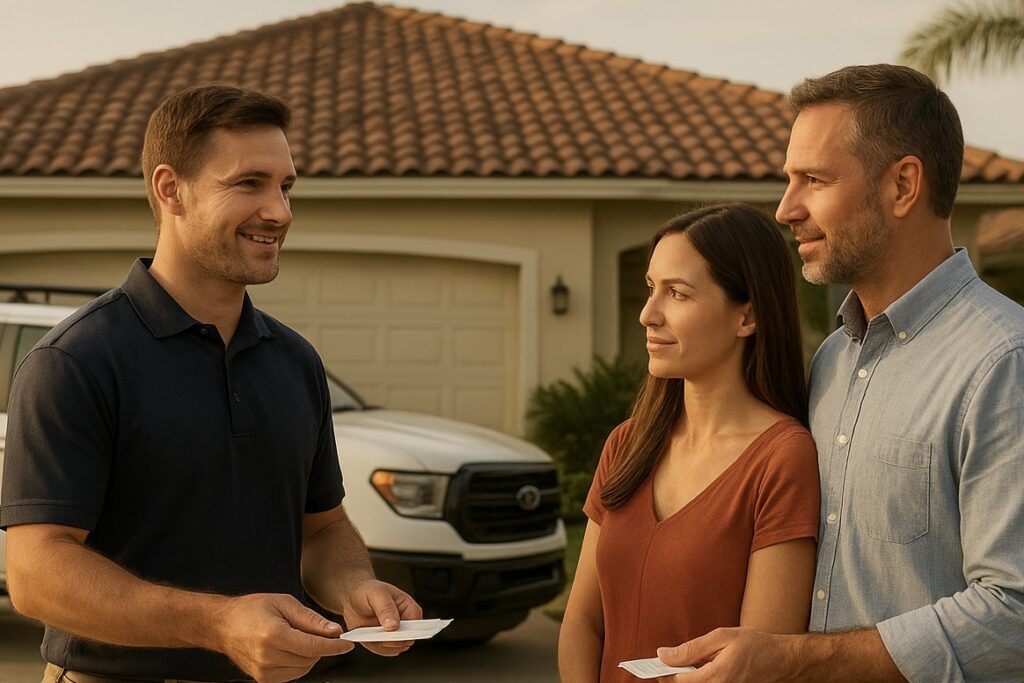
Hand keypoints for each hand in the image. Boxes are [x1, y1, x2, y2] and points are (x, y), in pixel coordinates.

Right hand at [214, 593, 354, 682]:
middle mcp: (267, 657)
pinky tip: (289, 649)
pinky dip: (298, 663)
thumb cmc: (251, 610)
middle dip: (320, 645)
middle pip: (310, 658)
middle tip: (314, 630)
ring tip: (295, 637)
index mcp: (273, 635)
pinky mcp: (263, 680)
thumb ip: (311, 619)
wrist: (223, 625)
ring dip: (309, 655)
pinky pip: (293, 675)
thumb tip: (333, 631)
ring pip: (304, 669)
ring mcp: (263, 672)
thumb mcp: (284, 603)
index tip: (347, 643)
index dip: (334, 646)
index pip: (313, 646)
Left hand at [344, 579, 423, 656]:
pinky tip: (368, 637)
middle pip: (407, 639)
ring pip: (396, 648)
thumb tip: (393, 625)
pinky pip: (385, 651)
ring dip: (383, 645)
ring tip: (371, 633)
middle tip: (379, 636)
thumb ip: (386, 609)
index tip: (393, 632)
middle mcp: (404, 622)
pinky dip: (375, 648)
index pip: (416, 624)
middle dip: (393, 641)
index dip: (408, 631)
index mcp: (408, 608)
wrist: (353, 598)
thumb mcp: (376, 595)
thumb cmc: (368, 591)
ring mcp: (395, 633)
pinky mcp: (385, 641)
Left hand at [656, 627, 796, 681]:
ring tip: (679, 665)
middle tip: (662, 663)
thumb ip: (691, 648)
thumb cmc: (757, 645)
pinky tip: (697, 670)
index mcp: (717, 677)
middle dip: (672, 676)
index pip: (678, 682)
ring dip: (685, 679)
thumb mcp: (722, 637)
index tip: (650, 665)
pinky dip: (698, 680)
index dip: (662, 673)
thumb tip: (664, 654)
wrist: (785, 661)